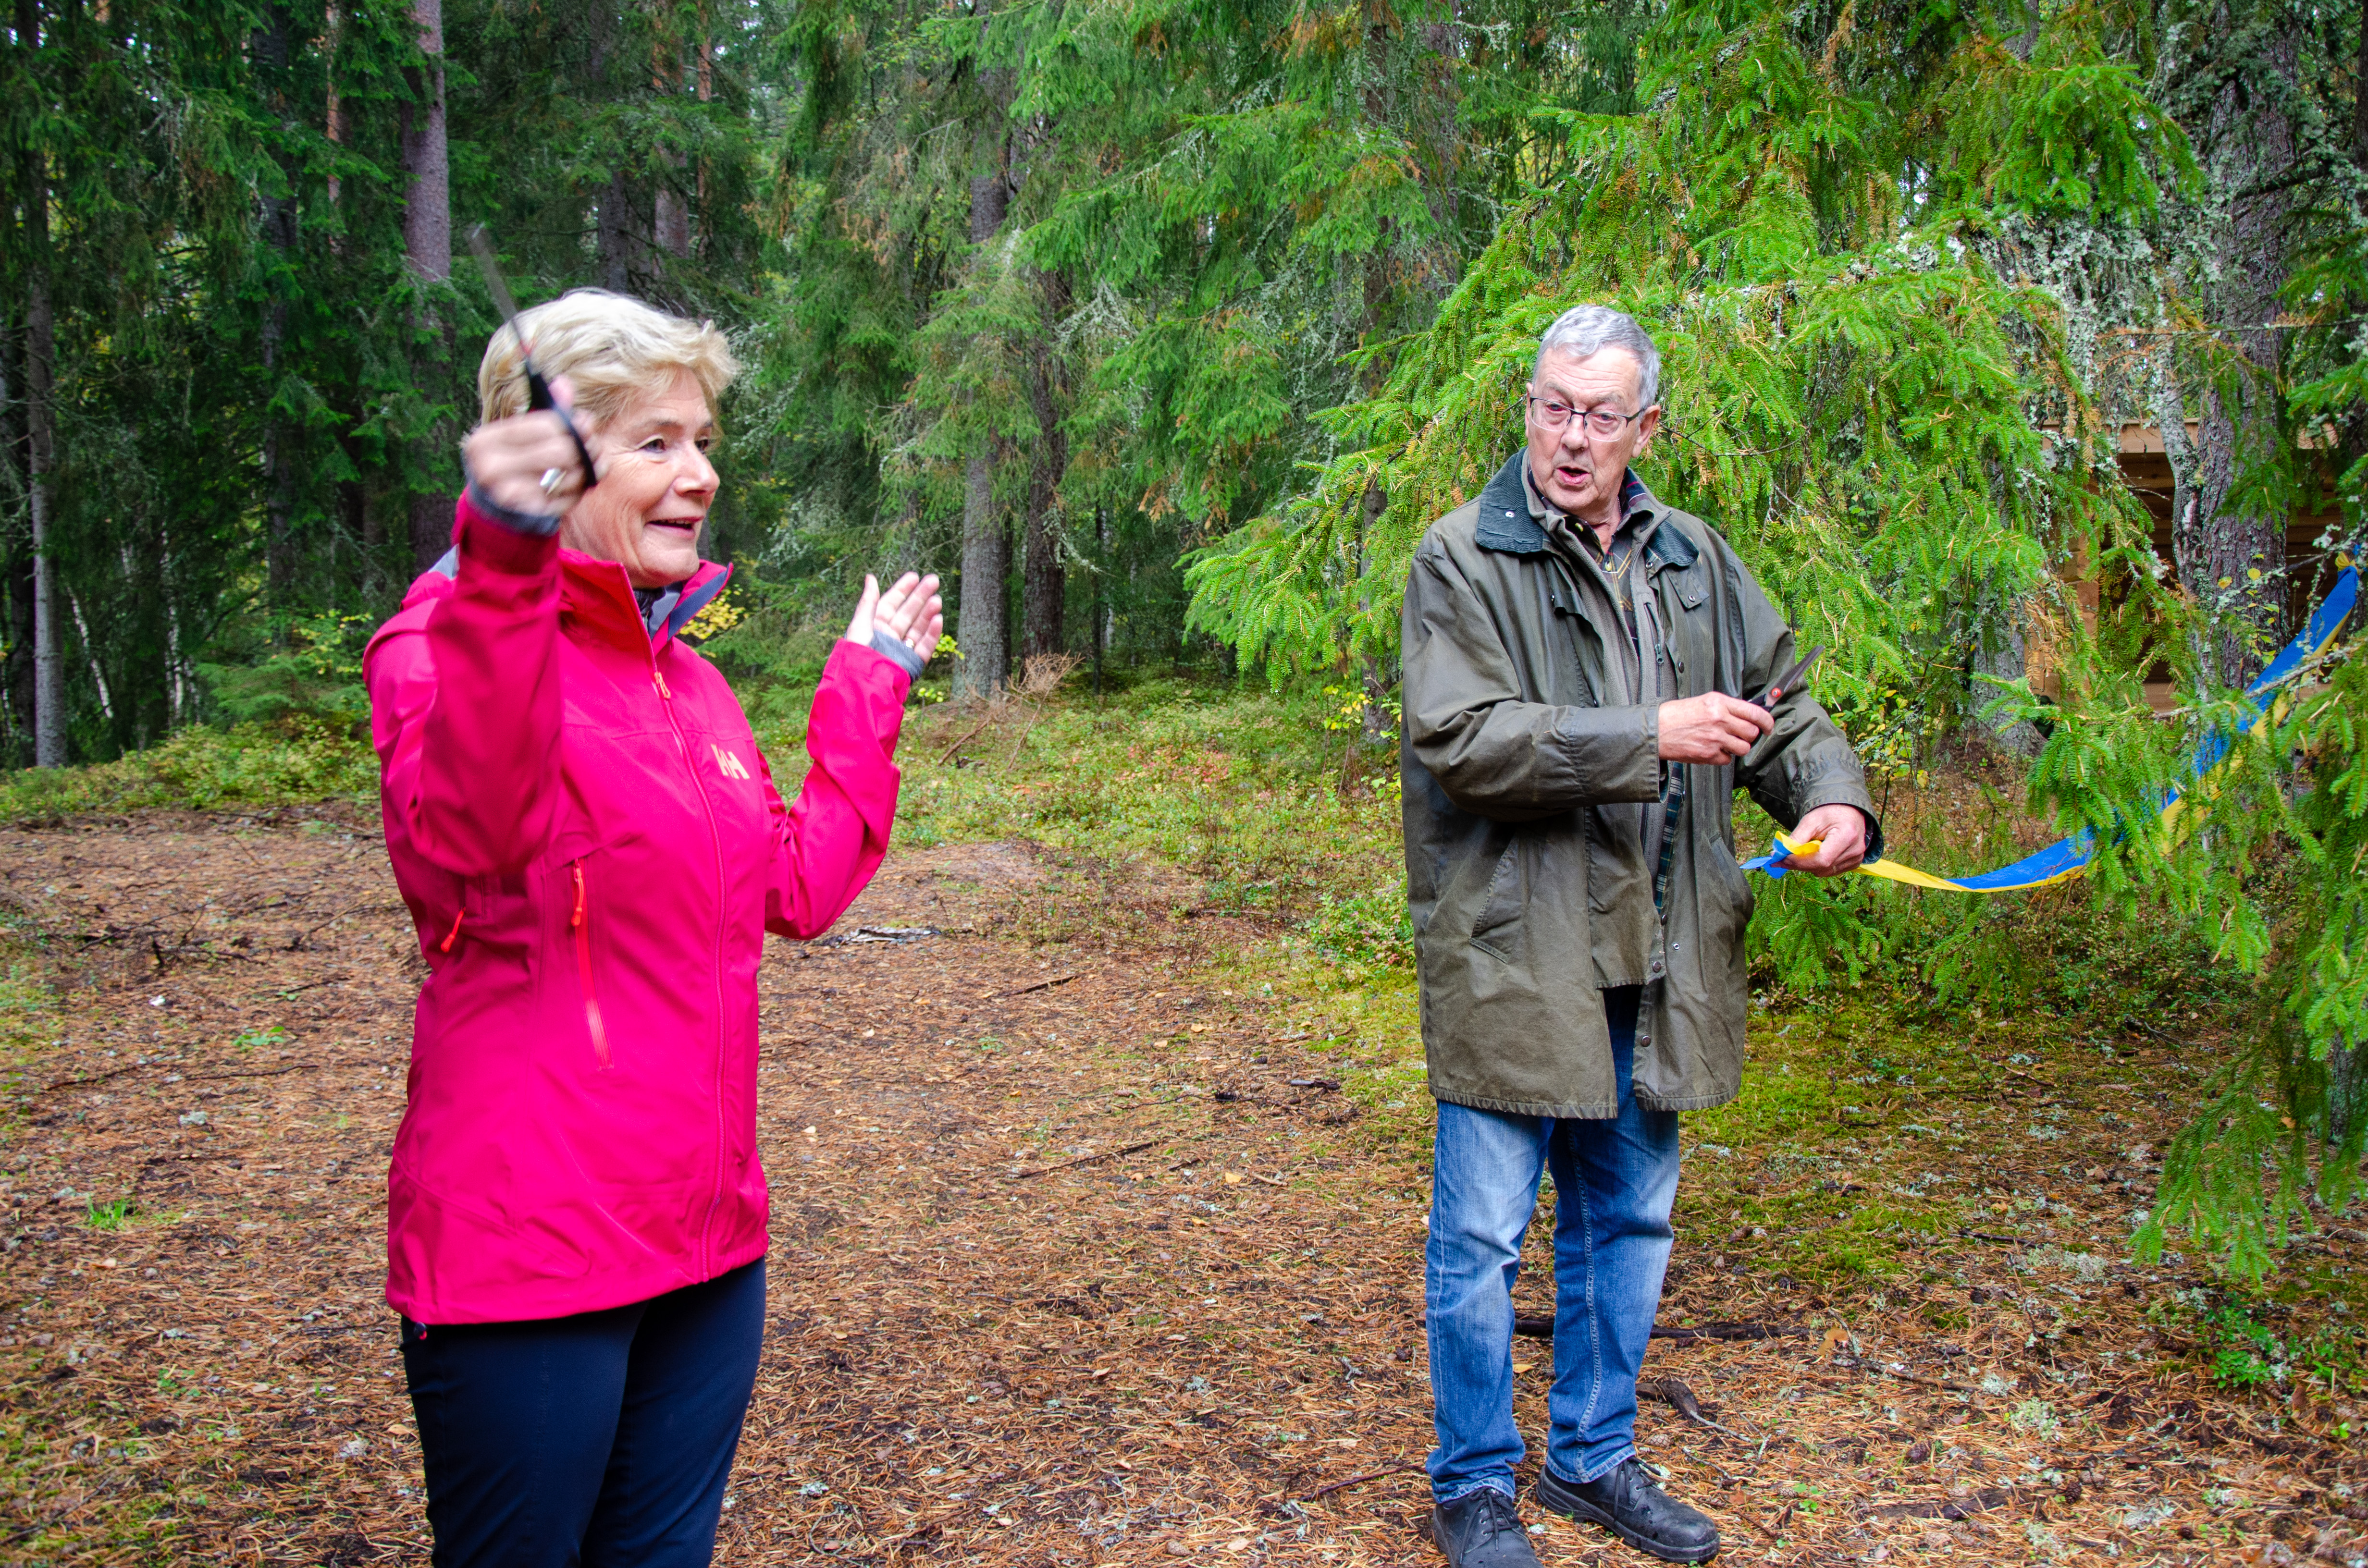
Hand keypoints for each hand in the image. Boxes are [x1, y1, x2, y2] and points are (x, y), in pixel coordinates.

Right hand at [460, 375, 595, 513]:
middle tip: (594, 447)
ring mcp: (508, 494)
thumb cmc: (513, 464)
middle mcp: (489, 468)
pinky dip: (579, 491)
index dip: (572, 424)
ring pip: (571, 475)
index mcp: (484, 441)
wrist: (496, 512)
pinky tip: (577, 486)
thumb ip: (545, 411)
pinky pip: (570, 498)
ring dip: (587, 470)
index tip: (584, 426)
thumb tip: (564, 383)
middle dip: (585, 448)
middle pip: (562, 450)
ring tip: (589, 466)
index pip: (547, 424)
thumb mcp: (521, 436)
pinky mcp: (529, 515)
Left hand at [845, 572, 944, 663]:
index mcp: (874, 626)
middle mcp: (889, 636)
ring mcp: (901, 649)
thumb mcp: (860, 623)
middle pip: (908, 612)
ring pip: (918, 627)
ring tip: (938, 599)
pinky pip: (924, 645)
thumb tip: (870, 577)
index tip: (915, 576)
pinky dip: (932, 633)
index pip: (891, 603)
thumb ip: (868, 601)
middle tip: (934, 580)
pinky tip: (938, 619)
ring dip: (928, 612)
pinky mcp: (912, 663)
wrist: (864, 685)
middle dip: (920, 597)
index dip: (903, 589)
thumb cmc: (857, 654)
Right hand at [1657, 692, 1774, 764]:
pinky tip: (1712, 749)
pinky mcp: (1708, 754)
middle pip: (1752, 732)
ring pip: (1743, 748)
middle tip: (1742, 735)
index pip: (1755, 712)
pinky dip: (1723, 756)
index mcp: (1719, 703)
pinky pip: (1728, 759)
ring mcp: (1715, 738)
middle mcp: (1719, 720)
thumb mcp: (1704, 702)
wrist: (1656, 730)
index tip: (1768, 726)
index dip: (1767, 721)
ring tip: (1726, 743)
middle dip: (1750, 736)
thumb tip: (1746, 715)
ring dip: (1739, 747)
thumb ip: (1726, 707)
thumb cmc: (1676, 715)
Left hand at [1780, 804, 1868, 875]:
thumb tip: (1779, 854)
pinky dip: (1819, 866)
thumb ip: (1796, 838)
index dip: (1800, 862)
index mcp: (1847, 835)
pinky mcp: (1855, 863)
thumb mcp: (1810, 821)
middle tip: (1784, 858)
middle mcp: (1855, 850)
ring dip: (1809, 865)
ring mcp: (1856, 858)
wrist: (1847, 812)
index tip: (1783, 858)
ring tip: (1803, 852)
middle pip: (1822, 867)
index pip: (1822, 859)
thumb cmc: (1829, 813)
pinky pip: (1830, 871)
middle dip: (1800, 864)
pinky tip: (1817, 853)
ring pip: (1824, 872)